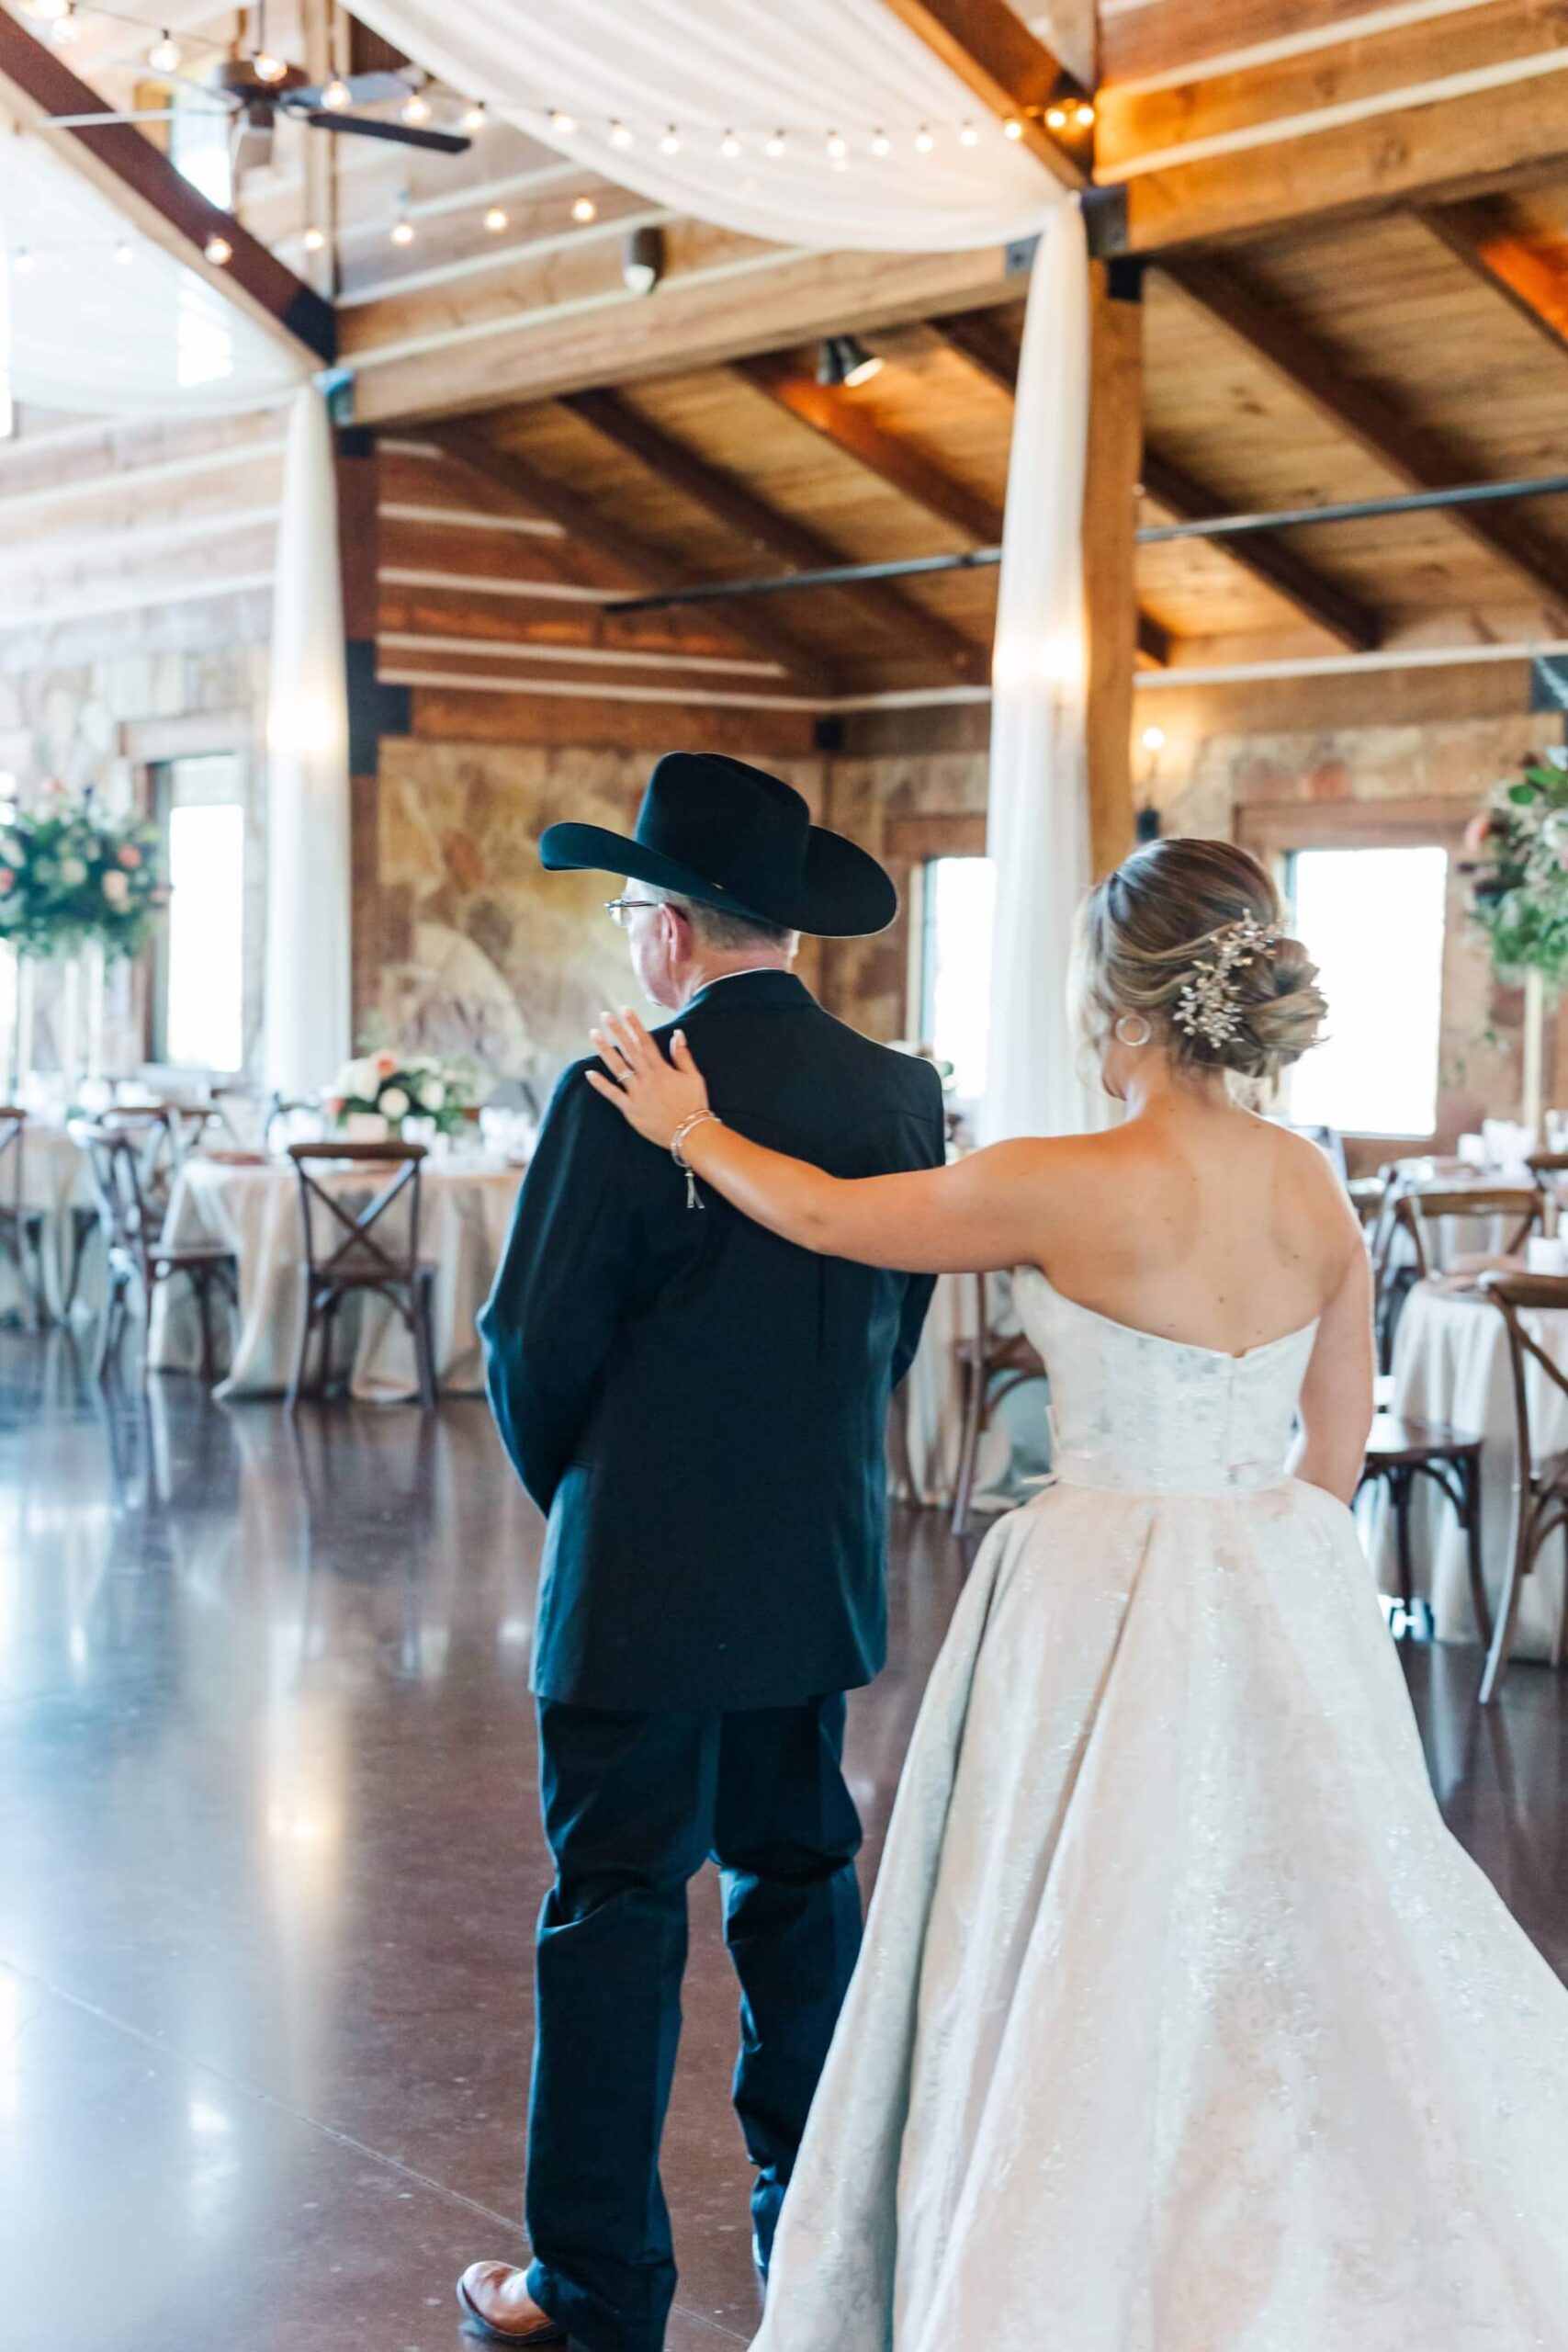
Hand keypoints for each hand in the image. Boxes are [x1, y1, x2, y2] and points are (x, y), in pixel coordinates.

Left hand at [586, 1007, 709, 1148]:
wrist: (690, 1133)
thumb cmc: (694, 1105)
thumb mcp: (694, 1077)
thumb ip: (683, 1055)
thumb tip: (677, 1033)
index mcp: (662, 1069)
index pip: (645, 1041)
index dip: (634, 1024)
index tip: (625, 1010)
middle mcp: (647, 1078)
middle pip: (629, 1050)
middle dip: (616, 1031)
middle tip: (605, 1015)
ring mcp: (637, 1094)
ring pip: (618, 1068)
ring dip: (605, 1050)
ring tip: (594, 1035)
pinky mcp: (630, 1110)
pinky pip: (613, 1094)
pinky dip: (601, 1084)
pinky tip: (589, 1073)